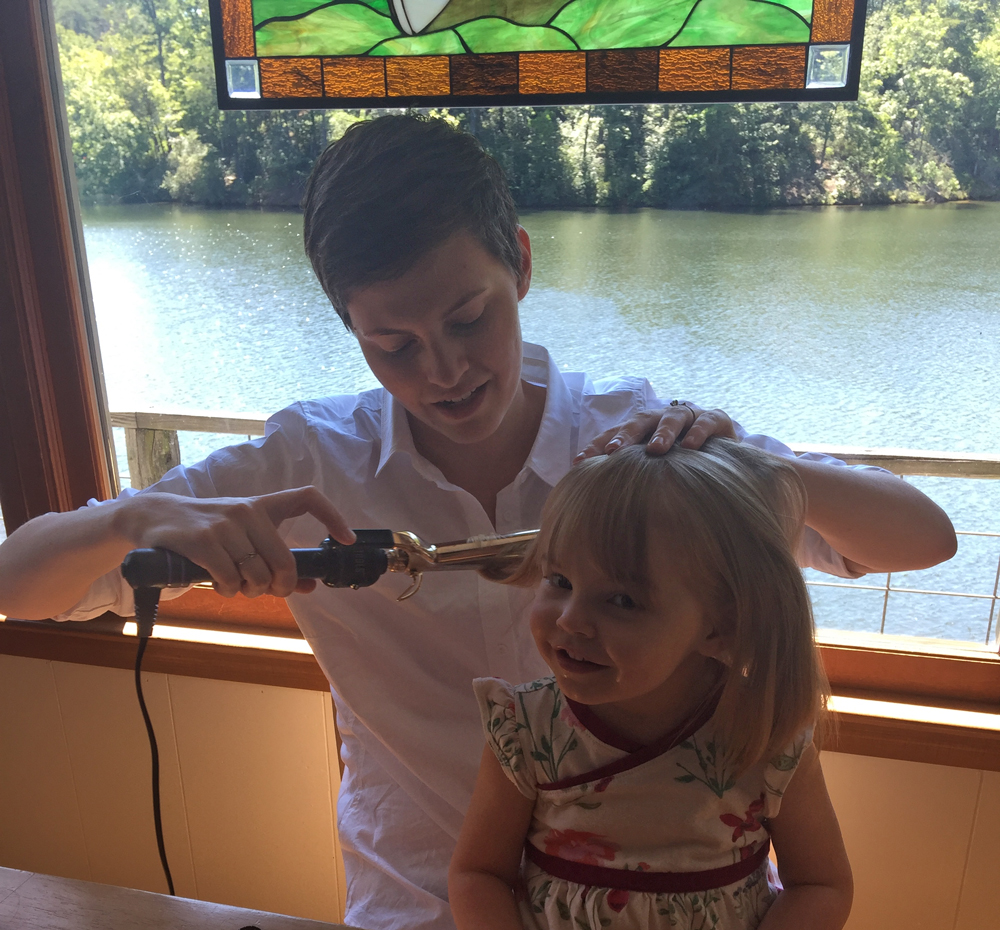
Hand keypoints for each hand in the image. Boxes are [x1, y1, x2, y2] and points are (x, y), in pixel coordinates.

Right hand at [118, 486, 354, 598]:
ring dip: (250, 591)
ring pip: (257, 575)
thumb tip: (310, 586)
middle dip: (280, 586)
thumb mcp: (243, 539)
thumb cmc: (207, 532)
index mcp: (263, 506)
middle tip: (267, 591)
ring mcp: (225, 525)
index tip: (346, 539)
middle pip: (283, 561)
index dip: (333, 516)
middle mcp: (248, 511)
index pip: (307, 497)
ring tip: (237, 586)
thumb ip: (274, 559)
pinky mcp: (203, 540)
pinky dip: (230, 591)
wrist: (154, 518)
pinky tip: (222, 585)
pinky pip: (231, 579)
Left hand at [575, 401, 737, 461]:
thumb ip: (633, 475)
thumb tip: (601, 500)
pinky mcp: (715, 419)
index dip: (598, 445)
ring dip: (662, 433)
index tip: (580, 462)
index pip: (616, 433)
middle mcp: (661, 419)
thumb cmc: (682, 459)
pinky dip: (698, 432)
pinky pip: (705, 422)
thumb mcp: (656, 466)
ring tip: (655, 449)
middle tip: (613, 451)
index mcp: (643, 428)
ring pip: (672, 418)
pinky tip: (692, 446)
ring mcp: (688, 416)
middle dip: (625, 435)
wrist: (724, 447)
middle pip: (640, 421)